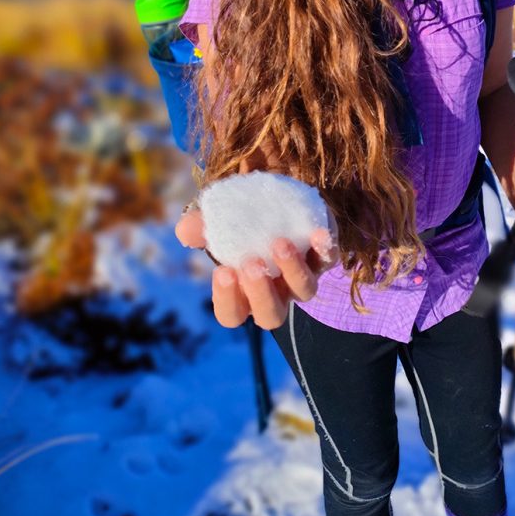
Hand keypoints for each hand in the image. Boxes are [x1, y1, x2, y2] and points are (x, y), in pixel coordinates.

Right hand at [175, 205, 339, 329]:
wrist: (276, 198)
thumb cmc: (241, 219)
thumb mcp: (215, 220)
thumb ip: (200, 227)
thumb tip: (185, 232)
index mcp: (244, 292)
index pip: (232, 314)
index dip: (227, 300)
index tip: (222, 272)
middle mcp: (275, 292)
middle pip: (271, 316)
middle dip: (261, 294)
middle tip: (251, 265)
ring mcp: (301, 278)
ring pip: (304, 292)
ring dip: (292, 271)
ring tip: (279, 244)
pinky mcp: (324, 256)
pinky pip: (330, 259)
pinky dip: (325, 248)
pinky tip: (317, 234)